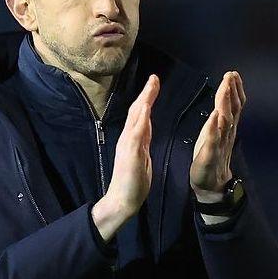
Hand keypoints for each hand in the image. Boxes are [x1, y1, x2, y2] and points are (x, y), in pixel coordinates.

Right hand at [92, 74, 159, 241]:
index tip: (155, 82)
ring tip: (150, 88)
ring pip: (135, 120)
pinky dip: (140, 123)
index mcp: (133, 139)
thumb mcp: (141, 155)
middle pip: (137, 112)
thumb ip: (143, 140)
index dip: (147, 97)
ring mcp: (127, 147)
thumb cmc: (133, 182)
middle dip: (146, 94)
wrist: (122, 201)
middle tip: (154, 78)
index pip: (141, 114)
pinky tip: (144, 112)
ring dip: (143, 103)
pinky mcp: (129, 157)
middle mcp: (128, 139)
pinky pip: (135, 136)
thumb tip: (147, 125)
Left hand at [190, 71, 245, 202]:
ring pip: (225, 121)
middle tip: (231, 75)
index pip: (234, 105)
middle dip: (232, 91)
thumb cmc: (211, 156)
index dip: (235, 89)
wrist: (211, 184)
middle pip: (232, 109)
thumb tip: (224, 99)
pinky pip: (213, 140)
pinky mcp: (210, 155)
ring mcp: (219, 143)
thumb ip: (221, 117)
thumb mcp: (216, 133)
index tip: (233, 74)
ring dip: (225, 104)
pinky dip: (215, 128)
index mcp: (227, 127)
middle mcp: (226, 133)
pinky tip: (215, 116)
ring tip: (225, 89)